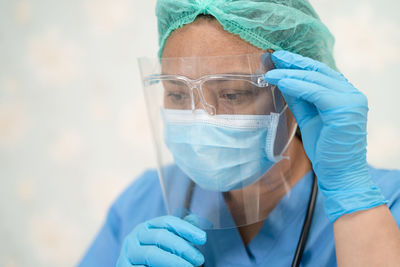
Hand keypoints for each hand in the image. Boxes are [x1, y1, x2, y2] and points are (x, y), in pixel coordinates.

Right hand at [117, 215, 205, 266]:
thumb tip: (196, 220)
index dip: (186, 229)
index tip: (203, 238)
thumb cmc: (158, 259)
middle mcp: (135, 237)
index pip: (167, 222)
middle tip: (198, 259)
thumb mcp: (168, 244)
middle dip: (182, 247)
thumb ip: (180, 232)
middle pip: (160, 236)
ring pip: (151, 254)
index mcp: (147, 227)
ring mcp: (127, 253)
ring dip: (173, 261)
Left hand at [264, 50, 385, 221]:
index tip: (278, 59)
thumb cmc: (326, 149)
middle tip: (272, 56)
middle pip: (317, 71)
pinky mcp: (345, 108)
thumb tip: (284, 81)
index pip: (319, 73)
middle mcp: (350, 93)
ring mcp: (351, 99)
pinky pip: (315, 92)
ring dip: (290, 73)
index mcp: (343, 94)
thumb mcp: (309, 118)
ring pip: (315, 79)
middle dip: (293, 63)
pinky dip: (296, 86)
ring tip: (271, 70)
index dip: (298, 64)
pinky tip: (280, 81)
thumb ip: (300, 99)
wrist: (340, 174)